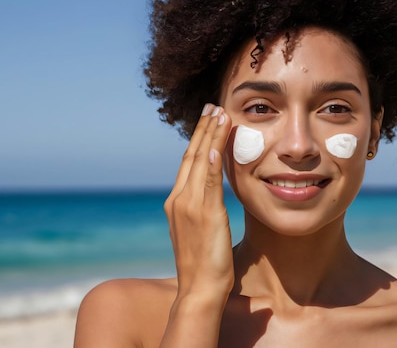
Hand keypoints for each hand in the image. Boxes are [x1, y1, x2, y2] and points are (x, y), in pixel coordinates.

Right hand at [164, 104, 233, 299]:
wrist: (199, 290)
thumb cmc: (204, 265)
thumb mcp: (202, 231)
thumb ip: (206, 209)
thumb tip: (215, 197)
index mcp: (177, 203)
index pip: (188, 163)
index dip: (198, 139)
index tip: (208, 119)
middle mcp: (178, 200)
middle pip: (191, 156)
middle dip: (203, 129)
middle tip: (212, 105)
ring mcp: (188, 206)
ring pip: (199, 162)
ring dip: (210, 136)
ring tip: (220, 113)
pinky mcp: (203, 215)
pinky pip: (207, 182)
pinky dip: (210, 161)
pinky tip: (215, 144)